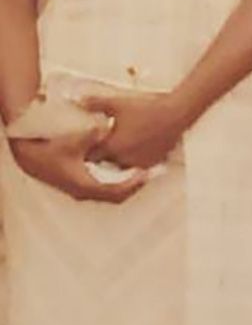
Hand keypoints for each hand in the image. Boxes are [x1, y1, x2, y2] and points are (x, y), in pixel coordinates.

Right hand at [10, 125, 145, 203]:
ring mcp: (81, 191)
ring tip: (140, 174)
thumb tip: (106, 127)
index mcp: (85, 184)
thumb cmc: (50, 149)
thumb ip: (92, 135)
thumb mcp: (72, 140)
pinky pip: (103, 190)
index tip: (146, 174)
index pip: (116, 190)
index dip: (133, 183)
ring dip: (126, 186)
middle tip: (150, 175)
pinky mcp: (79, 187)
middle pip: (117, 196)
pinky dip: (116, 184)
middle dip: (134, 187)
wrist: (30, 156)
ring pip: (110, 195)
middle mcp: (84, 192)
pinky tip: (123, 173)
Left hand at [79, 90, 186, 169]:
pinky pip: (137, 166)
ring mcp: (139, 163)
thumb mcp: (116, 103)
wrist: (175, 114)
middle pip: (105, 165)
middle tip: (101, 144)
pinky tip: (136, 146)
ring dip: (118, 159)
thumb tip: (76, 99)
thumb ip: (94, 103)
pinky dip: (134, 159)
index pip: (91, 157)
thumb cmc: (145, 109)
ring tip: (120, 146)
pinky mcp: (153, 162)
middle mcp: (124, 159)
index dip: (87, 150)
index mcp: (112, 147)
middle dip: (102, 157)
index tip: (88, 142)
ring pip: (122, 167)